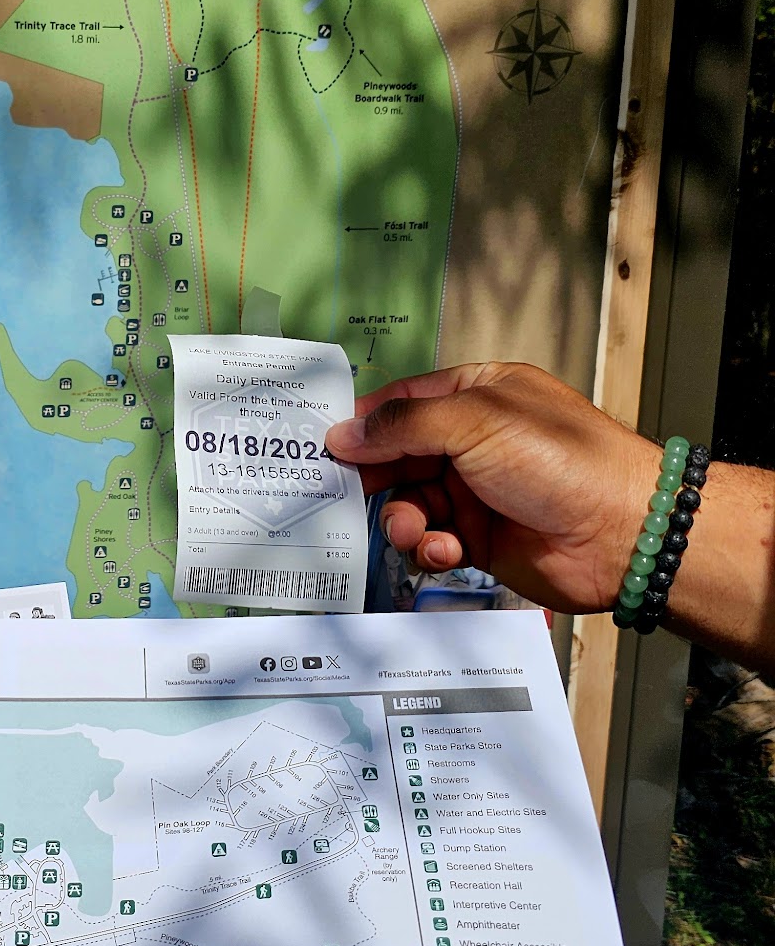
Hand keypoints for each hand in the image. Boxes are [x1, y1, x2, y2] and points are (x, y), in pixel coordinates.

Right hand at [325, 362, 657, 613]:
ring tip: (416, 532)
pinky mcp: (479, 538)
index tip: (325, 443)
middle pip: (397, 456)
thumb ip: (403, 426)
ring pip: (408, 504)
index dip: (363, 422)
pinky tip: (446, 550)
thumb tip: (345, 433)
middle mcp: (473, 441)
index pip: (403, 402)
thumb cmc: (565, 462)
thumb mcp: (476, 422)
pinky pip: (431, 541)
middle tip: (348, 494)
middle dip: (374, 477)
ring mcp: (475, 491)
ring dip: (403, 520)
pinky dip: (429, 548)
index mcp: (477, 395)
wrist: (621, 534)